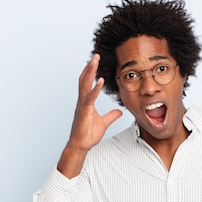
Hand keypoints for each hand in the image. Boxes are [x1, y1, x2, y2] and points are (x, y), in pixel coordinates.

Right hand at [57, 54, 122, 177]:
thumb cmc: (88, 134)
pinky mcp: (84, 111)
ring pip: (85, 84)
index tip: (95, 62)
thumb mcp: (104, 123)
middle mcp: (82, 101)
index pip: (87, 83)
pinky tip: (100, 80)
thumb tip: (119, 111)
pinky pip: (90, 97)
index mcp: (86, 102)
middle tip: (96, 55)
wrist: (81, 145)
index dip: (90, 72)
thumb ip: (111, 115)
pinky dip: (95, 88)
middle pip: (84, 79)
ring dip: (90, 72)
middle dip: (90, 67)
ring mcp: (82, 105)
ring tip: (95, 60)